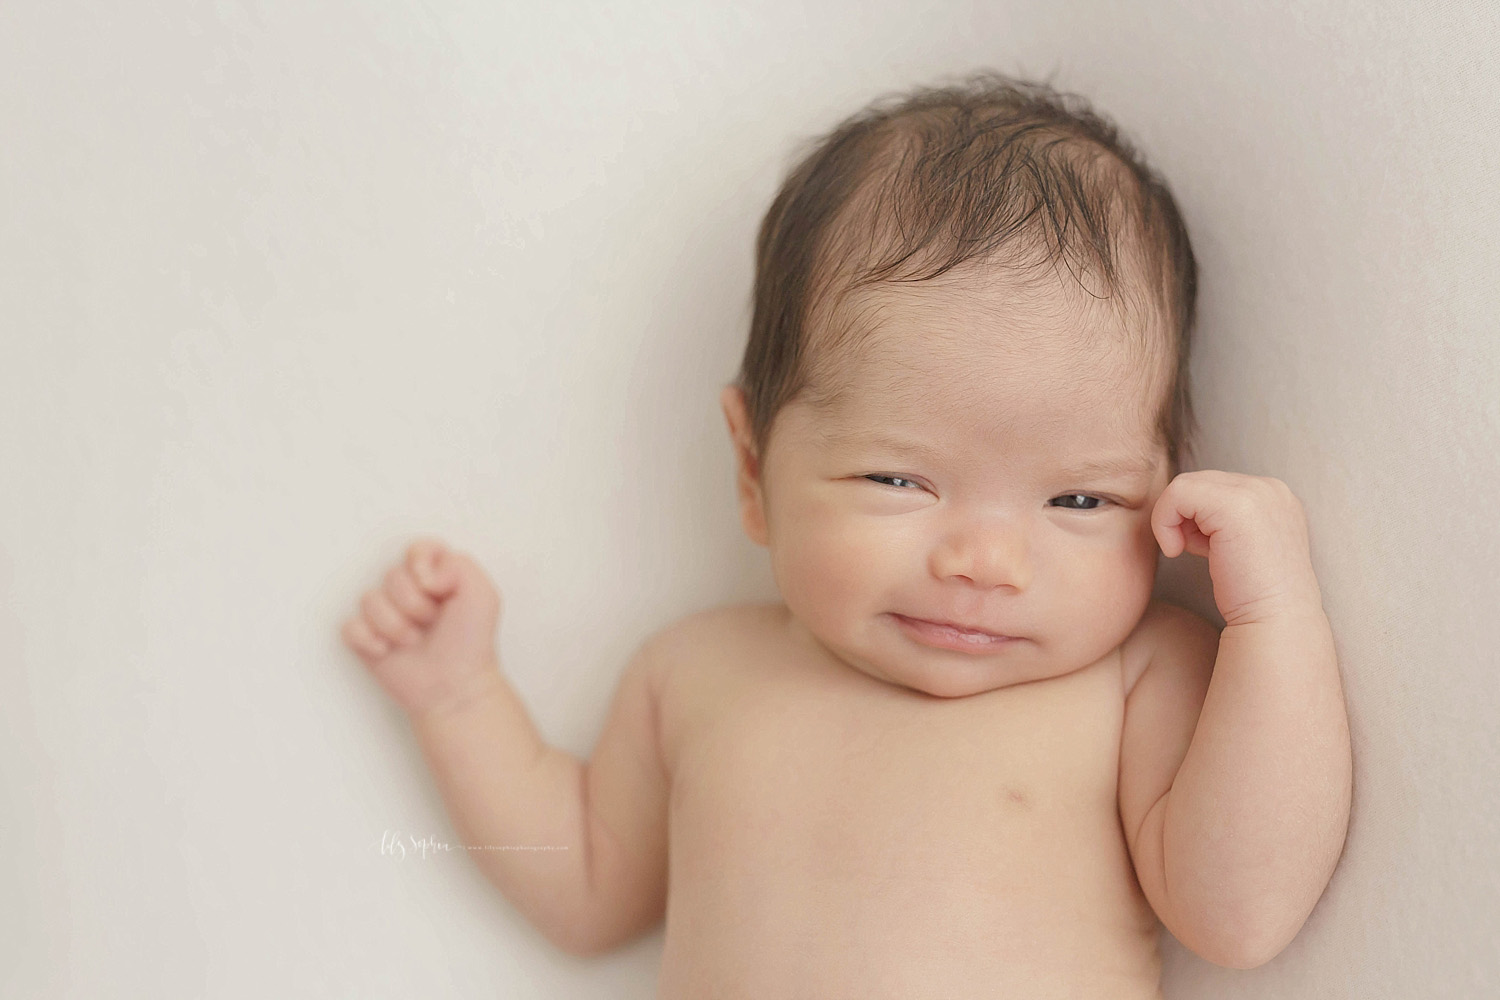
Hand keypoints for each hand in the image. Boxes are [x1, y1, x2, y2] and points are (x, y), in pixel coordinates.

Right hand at [341, 538, 503, 715]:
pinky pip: (349, 626)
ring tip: (414, 641)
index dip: (420, 565)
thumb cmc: (470, 643)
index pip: (416, 549)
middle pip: (391, 574)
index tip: (434, 588)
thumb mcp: (483, 595)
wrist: (456, 686)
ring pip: (368, 600)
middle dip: (413, 603)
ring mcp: (385, 614)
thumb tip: (423, 572)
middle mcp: (408, 590)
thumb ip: (459, 565)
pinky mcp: (366, 639)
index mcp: (435, 575)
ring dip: (395, 625)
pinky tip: (387, 651)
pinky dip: (368, 640)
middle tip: (431, 623)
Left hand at [1150, 471, 1323, 626]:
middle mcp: (1270, 487)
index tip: (1204, 549)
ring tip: (1189, 551)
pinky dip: (1164, 521)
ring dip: (1172, 520)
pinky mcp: (1235, 505)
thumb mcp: (1238, 544)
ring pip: (1184, 485)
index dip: (1197, 517)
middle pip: (1199, 482)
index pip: (1214, 486)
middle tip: (1194, 552)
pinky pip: (1177, 493)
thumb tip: (1182, 510)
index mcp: (1275, 496)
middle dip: (1184, 517)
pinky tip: (1177, 551)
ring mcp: (1256, 492)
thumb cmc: (1251, 594)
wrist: (1275, 621)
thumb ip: (1218, 520)